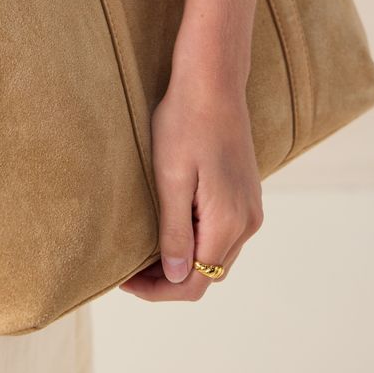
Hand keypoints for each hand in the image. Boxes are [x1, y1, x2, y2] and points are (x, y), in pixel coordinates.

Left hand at [119, 49, 263, 301]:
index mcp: (228, 222)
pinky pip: (222, 234)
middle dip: (167, 278)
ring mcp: (250, 209)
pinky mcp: (245, 195)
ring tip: (143, 250)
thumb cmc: (185, 123)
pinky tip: (169, 227)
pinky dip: (196, 241)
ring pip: (216, 255)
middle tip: (127, 267)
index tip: (123, 278)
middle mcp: (247, 222)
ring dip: (182, 260)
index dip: (157, 290)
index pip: (194, 282)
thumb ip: (175, 231)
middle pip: (208, 274)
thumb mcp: (170, 179)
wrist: (213, 82)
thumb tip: (175, 276)